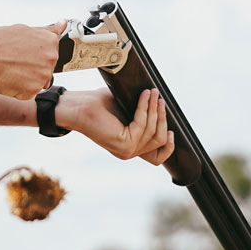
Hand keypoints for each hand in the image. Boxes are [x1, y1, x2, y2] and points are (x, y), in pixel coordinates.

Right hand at [0, 19, 66, 99]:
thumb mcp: (25, 29)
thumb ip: (47, 30)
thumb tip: (62, 24)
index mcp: (51, 42)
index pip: (51, 52)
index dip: (35, 53)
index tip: (25, 53)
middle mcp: (51, 58)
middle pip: (46, 67)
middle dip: (33, 66)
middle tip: (15, 61)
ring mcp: (43, 75)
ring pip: (38, 81)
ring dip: (26, 78)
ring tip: (11, 69)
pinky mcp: (33, 91)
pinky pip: (29, 92)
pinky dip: (19, 89)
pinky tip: (9, 78)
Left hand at [59, 87, 174, 165]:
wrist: (79, 107)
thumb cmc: (99, 106)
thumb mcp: (127, 110)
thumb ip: (143, 114)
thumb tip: (161, 104)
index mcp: (130, 148)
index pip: (157, 157)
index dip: (169, 146)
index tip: (172, 131)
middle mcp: (128, 152)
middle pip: (159, 139)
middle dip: (162, 116)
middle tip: (159, 97)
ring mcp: (126, 150)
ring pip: (152, 130)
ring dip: (154, 108)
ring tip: (152, 92)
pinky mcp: (124, 143)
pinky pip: (142, 124)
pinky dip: (145, 107)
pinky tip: (144, 95)